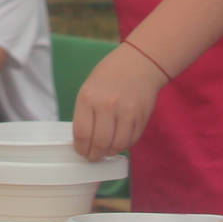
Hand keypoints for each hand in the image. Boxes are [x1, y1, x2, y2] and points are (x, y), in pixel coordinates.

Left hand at [71, 42, 168, 158]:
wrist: (138, 64)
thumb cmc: (109, 76)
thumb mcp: (88, 89)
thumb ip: (86, 114)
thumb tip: (83, 141)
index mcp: (88, 98)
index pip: (82, 133)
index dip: (80, 148)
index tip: (80, 151)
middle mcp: (107, 106)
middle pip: (100, 143)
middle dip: (94, 156)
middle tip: (92, 157)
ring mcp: (127, 113)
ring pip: (117, 146)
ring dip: (109, 153)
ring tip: (105, 151)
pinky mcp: (141, 118)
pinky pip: (131, 141)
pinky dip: (123, 146)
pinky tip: (118, 142)